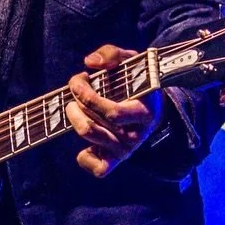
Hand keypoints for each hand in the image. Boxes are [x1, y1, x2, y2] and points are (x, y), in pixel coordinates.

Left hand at [65, 45, 162, 177]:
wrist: (151, 107)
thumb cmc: (136, 82)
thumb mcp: (130, 63)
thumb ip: (111, 55)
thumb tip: (90, 63)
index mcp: (144, 112)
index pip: (110, 112)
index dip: (87, 95)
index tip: (79, 78)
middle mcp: (136, 135)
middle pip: (93, 125)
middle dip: (76, 103)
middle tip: (74, 90)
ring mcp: (126, 150)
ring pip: (90, 138)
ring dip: (74, 119)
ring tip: (73, 107)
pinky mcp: (116, 161)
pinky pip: (98, 169)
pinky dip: (85, 157)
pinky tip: (86, 138)